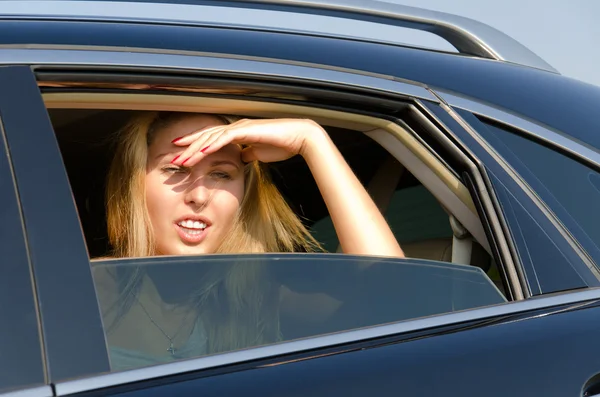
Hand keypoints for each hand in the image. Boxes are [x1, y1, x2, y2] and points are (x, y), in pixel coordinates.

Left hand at [170, 118, 324, 166]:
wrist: (300, 138)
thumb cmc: (283, 145)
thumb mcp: (259, 153)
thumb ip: (248, 154)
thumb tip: (240, 159)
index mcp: (238, 132)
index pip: (211, 138)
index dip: (195, 145)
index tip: (181, 153)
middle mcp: (236, 127)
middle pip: (206, 137)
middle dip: (188, 148)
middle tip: (172, 157)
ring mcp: (240, 127)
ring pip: (211, 138)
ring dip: (194, 149)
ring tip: (181, 159)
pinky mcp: (246, 130)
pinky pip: (224, 138)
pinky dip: (211, 145)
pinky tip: (200, 153)